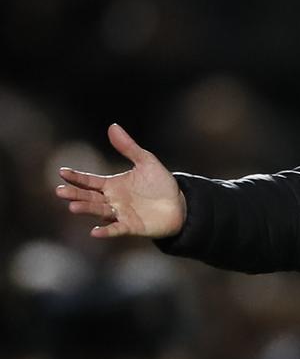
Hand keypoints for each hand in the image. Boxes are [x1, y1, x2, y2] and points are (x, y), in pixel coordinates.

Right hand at [56, 124, 185, 238]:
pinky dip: (107, 231)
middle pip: (89, 197)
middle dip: (75, 194)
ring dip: (87, 209)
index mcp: (112, 185)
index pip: (89, 181)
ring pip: (99, 211)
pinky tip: (95, 232)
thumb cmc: (160, 183)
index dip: (76, 177)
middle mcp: (112, 200)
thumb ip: (128, 147)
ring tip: (72, 207)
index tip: (62, 172)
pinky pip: (117, 229)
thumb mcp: (146, 162)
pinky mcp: (132, 226)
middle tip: (59, 191)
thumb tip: (112, 126)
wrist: (180, 205)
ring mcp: (120, 214)